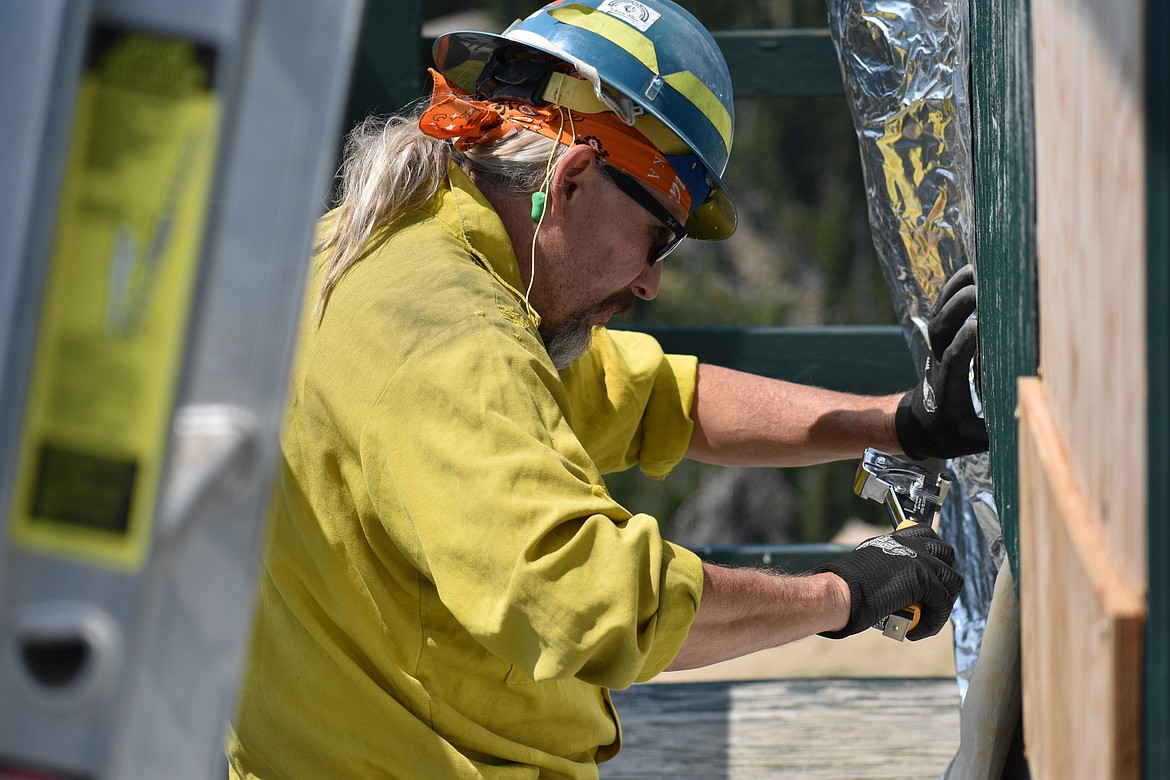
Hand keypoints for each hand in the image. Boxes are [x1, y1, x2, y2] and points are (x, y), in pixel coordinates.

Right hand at [813, 524, 962, 640]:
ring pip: (953, 580)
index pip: (926, 534)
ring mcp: (922, 561)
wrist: (841, 591)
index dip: (934, 552)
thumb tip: (893, 583)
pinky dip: (933, 623)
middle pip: (947, 554)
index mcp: (896, 539)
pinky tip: (915, 631)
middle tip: (933, 595)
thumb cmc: (844, 584)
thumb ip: (886, 566)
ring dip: (944, 600)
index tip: (930, 568)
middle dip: (945, 575)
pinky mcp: (926, 582)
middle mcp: (912, 545)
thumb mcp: (868, 564)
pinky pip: (943, 605)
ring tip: (927, 616)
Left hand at [895, 265, 988, 459]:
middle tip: (979, 290)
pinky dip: (951, 290)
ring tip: (975, 271)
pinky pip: (941, 310)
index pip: (953, 361)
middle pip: (941, 331)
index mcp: (948, 388)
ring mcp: (936, 349)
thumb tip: (1031, 423)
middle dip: (957, 310)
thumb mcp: (975, 439)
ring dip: (953, 292)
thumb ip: (998, 431)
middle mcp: (938, 364)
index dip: (963, 344)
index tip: (978, 326)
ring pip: (939, 316)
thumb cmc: (953, 432)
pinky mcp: (939, 340)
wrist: (922, 424)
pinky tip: (969, 271)